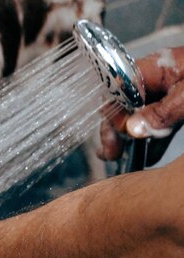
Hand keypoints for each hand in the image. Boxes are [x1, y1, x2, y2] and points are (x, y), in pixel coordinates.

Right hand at [99, 46, 183, 161]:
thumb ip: (160, 113)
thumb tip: (131, 130)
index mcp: (152, 69)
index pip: (117, 92)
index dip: (115, 115)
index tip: (121, 136)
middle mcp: (154, 80)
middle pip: (122, 105)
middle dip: (115, 130)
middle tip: (112, 153)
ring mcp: (165, 92)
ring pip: (137, 116)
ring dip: (130, 138)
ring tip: (123, 157)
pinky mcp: (177, 105)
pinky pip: (156, 122)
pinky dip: (150, 139)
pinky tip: (146, 155)